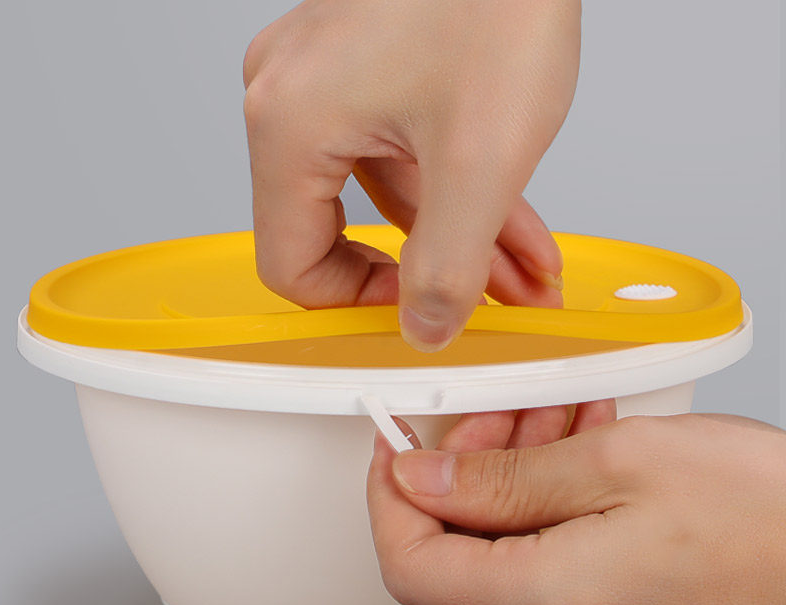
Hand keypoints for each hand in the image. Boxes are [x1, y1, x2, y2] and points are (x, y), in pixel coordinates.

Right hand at [243, 0, 580, 350]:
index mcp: (289, 125)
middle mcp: (290, 101)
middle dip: (428, 273)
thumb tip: (425, 329)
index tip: (419, 311)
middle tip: (488, 300)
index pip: (289, 266)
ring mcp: (327, 82)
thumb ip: (447, 264)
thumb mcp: (481, 157)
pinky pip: (403, 155)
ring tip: (522, 267)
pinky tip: (513, 222)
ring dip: (458, 239)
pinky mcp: (365, 70)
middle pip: (343, 233)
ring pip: (386, 198)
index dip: (355, 305)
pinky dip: (457, 192)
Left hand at [367, 409, 785, 604]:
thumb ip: (500, 478)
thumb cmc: (765, 515)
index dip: (390, 498)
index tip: (397, 448)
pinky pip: (541, 582)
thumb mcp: (614, 463)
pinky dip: (542, 519)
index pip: (410, 563)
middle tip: (495, 420)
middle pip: (453, 563)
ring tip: (549, 428)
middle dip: (461, 479)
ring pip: (497, 567)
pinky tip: (574, 467)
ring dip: (507, 491)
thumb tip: (423, 480)